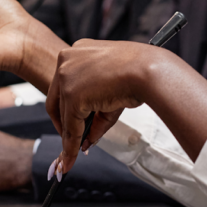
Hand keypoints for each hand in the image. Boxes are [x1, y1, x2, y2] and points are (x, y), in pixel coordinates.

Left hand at [46, 39, 164, 172]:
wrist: (148, 71)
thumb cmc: (139, 74)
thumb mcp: (112, 91)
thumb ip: (97, 114)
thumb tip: (87, 140)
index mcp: (78, 51)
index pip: (63, 84)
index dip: (65, 107)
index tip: (69, 123)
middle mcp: (66, 59)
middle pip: (57, 99)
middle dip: (65, 123)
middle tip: (71, 141)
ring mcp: (66, 76)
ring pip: (63, 114)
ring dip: (70, 135)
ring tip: (75, 152)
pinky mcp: (71, 94)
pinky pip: (70, 125)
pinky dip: (71, 144)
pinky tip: (73, 155)